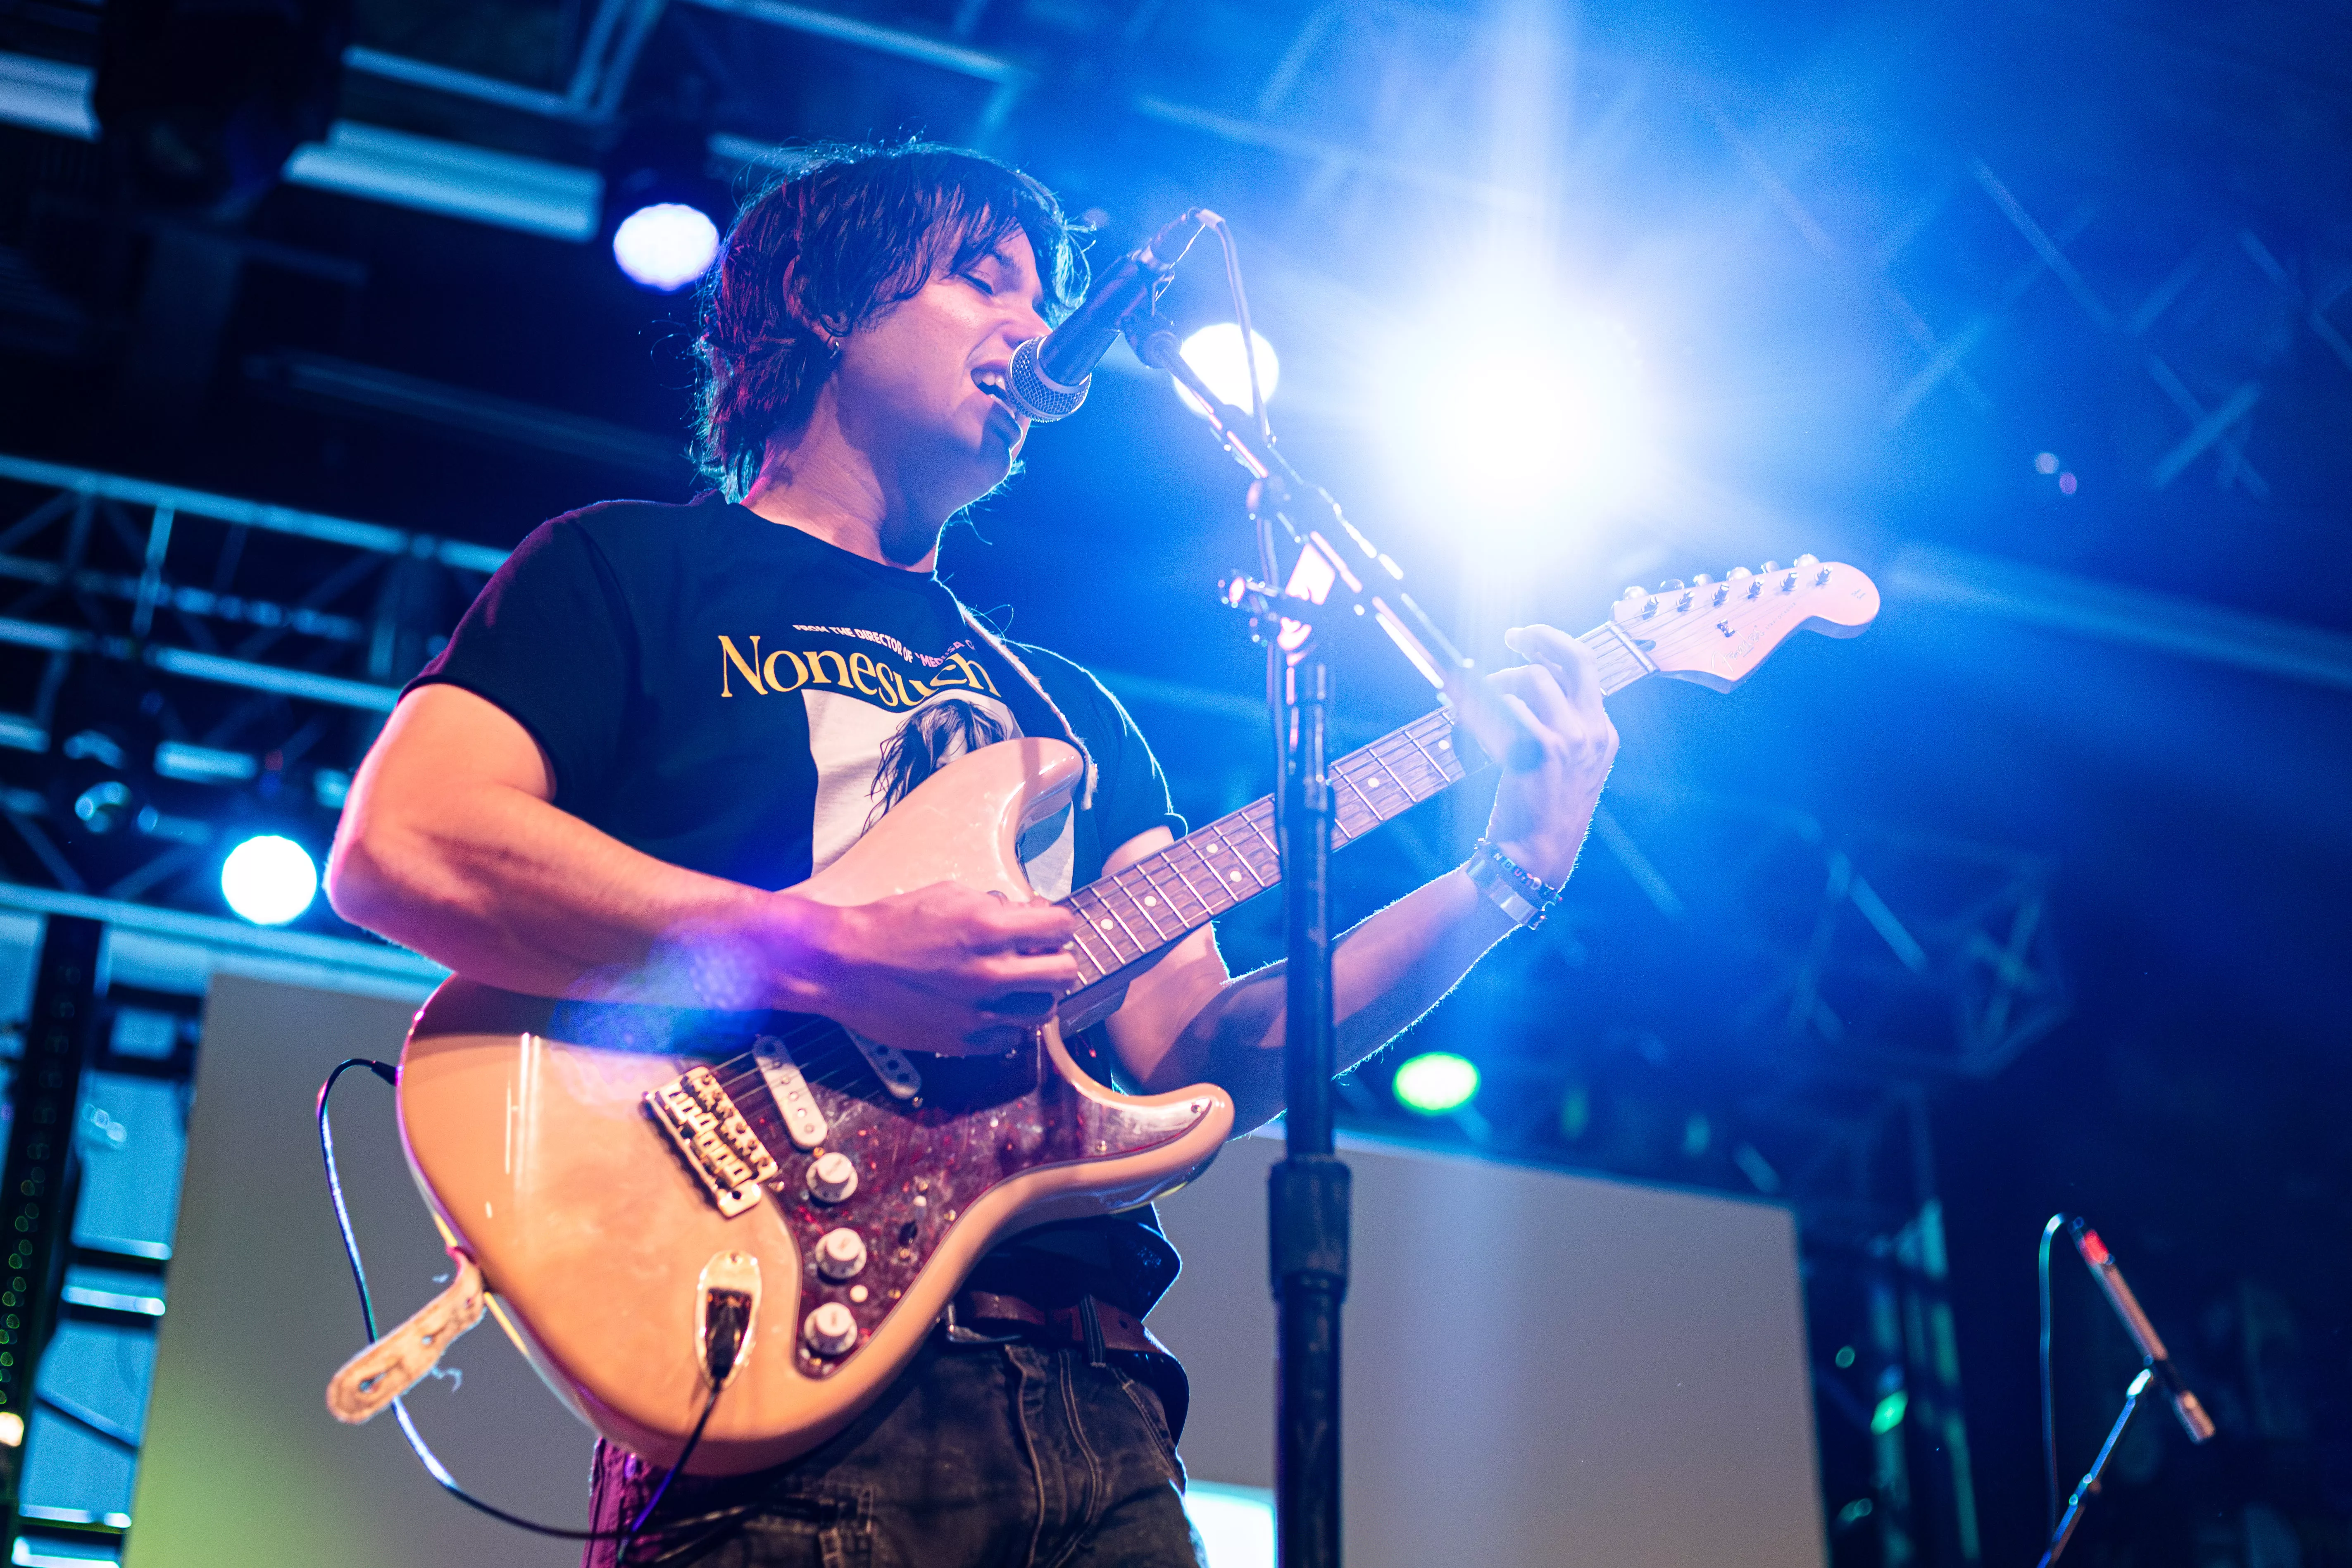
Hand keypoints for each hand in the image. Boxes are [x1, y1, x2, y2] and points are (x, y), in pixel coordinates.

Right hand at [764, 882, 1080, 1054]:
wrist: (843, 966)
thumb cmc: (889, 924)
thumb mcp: (946, 894)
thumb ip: (993, 906)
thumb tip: (1024, 915)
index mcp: (990, 928)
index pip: (1062, 926)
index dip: (1057, 922)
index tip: (1046, 924)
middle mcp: (992, 972)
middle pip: (1065, 973)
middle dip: (1057, 959)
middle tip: (1040, 956)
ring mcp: (979, 1011)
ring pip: (1045, 1012)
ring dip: (1037, 995)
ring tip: (1018, 986)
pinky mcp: (962, 1040)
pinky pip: (1011, 1040)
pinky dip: (1008, 1025)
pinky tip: (992, 1010)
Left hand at [1456, 624, 1618, 887]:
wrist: (1534, 856)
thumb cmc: (1539, 812)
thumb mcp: (1565, 766)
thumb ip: (1557, 726)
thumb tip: (1522, 684)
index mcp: (1603, 733)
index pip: (1586, 670)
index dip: (1556, 644)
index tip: (1528, 639)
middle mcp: (1594, 732)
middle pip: (1574, 660)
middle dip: (1541, 638)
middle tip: (1511, 636)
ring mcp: (1571, 741)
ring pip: (1532, 680)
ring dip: (1497, 682)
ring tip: (1475, 703)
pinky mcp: (1541, 751)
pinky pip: (1506, 708)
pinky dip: (1480, 707)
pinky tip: (1465, 721)